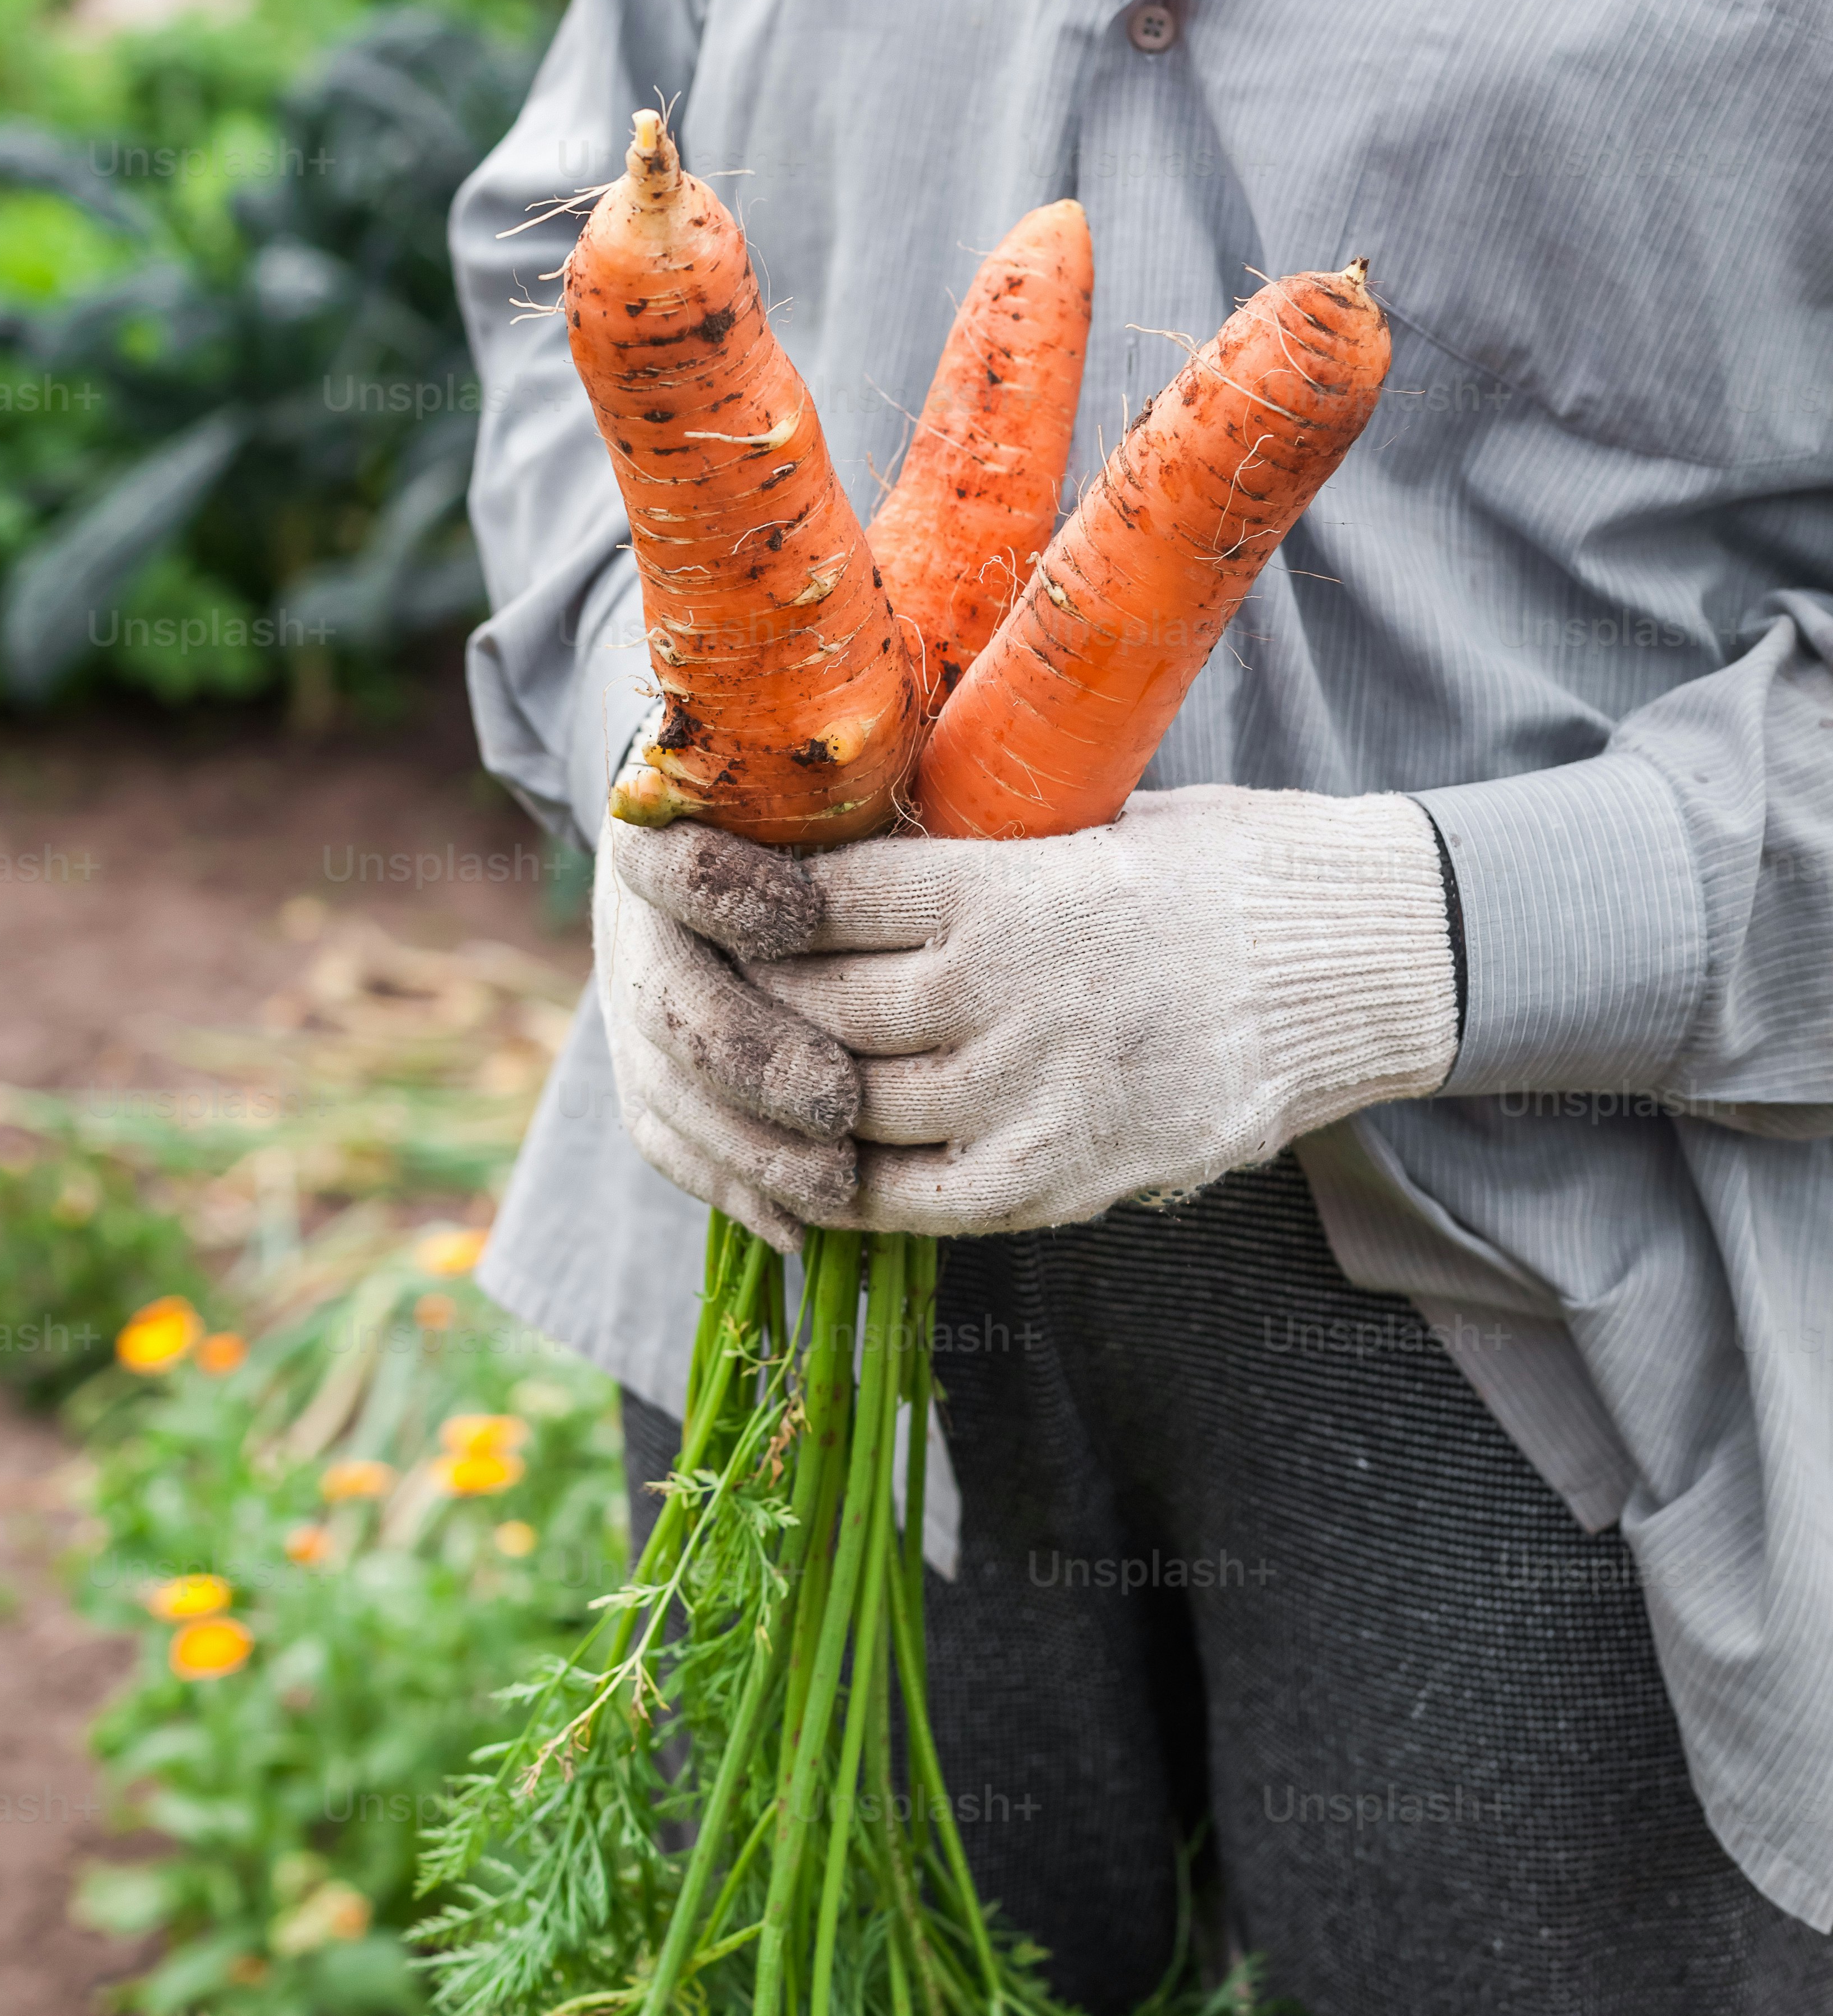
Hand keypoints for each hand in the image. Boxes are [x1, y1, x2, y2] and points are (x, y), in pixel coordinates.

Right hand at [591, 812, 859, 1254]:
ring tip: (835, 1182)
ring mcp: (632, 1003)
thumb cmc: (834, 802)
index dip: (724, 890)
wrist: (746, 836)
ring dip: (747, 1143)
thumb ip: (877, 784)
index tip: (803, 915)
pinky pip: (667, 1140)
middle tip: (839, 1099)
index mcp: (670, 828)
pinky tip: (797, 1227)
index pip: (670, 861)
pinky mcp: (643, 1073)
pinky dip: (730, 1186)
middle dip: (750, 1054)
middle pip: (668, 998)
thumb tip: (951, 730)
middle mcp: (636, 923)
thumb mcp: (845, 777)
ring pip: (664, 1086)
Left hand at [602, 788, 1457, 1238]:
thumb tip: (832, 832)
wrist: (1358, 962)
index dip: (720, 880)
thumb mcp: (1084, 816)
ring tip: (738, 1043)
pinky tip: (803, 1145)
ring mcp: (1028, 1104)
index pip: (810, 898)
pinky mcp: (1056, 1182)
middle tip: (688, 953)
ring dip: (777, 1078)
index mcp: (1003, 895)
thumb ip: (964, 842)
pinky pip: (902, 1199)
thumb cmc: (1219, 865)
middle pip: (807, 1005)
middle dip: (736, 979)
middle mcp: (1001, 1004)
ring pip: (841, 1104)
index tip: (658, 853)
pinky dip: (836, 1175)